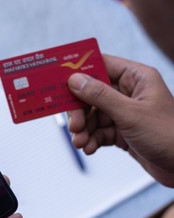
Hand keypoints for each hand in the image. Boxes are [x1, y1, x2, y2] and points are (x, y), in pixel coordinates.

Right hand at [67, 54, 173, 186]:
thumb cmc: (168, 135)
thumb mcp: (130, 114)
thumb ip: (101, 96)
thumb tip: (75, 80)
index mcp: (136, 78)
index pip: (101, 65)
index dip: (80, 72)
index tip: (59, 81)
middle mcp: (128, 93)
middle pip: (91, 94)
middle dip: (80, 111)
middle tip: (74, 125)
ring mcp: (124, 112)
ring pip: (93, 115)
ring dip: (84, 129)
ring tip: (81, 142)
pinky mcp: (121, 131)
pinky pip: (98, 131)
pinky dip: (91, 139)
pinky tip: (89, 148)